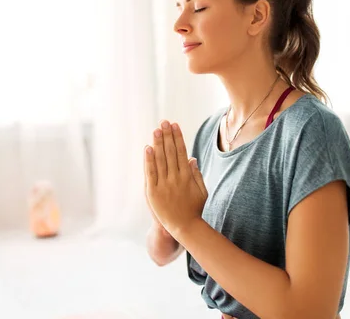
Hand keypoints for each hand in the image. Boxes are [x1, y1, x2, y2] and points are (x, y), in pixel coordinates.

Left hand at [144, 120, 207, 238]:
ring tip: (156, 130)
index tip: (174, 125)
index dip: (177, 137)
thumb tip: (191, 158)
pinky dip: (149, 160)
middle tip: (163, 122)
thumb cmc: (194, 210)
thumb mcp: (201, 191)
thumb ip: (196, 174)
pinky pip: (151, 173)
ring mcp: (164, 184)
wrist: (184, 228)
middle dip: (167, 136)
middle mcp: (176, 178)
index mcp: (187, 176)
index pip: (181, 151)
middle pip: (170, 152)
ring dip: (158, 143)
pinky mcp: (153, 192)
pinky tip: (148, 148)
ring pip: (160, 159)